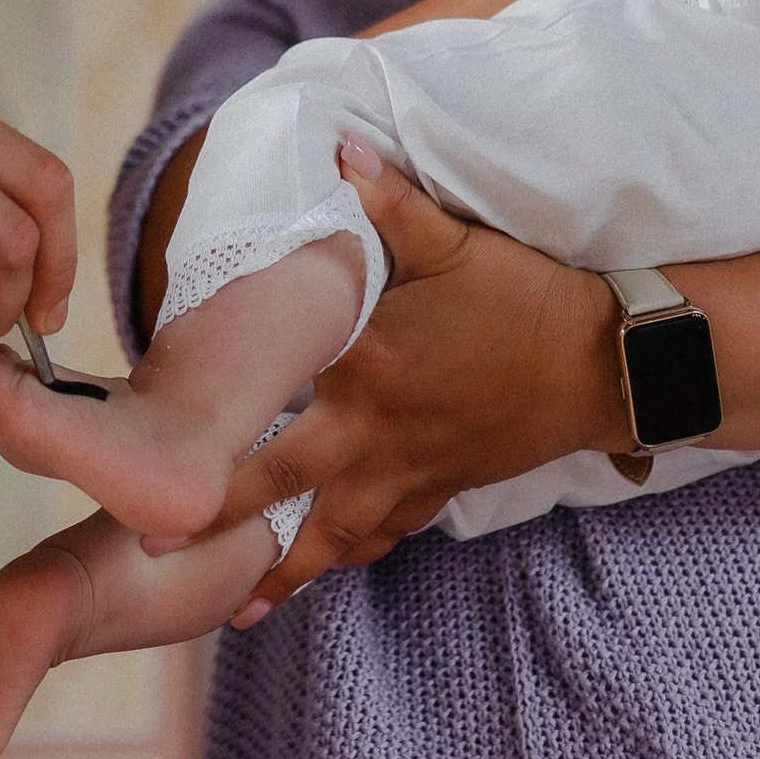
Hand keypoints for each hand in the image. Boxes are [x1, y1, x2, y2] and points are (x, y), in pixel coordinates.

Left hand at [192, 141, 622, 622]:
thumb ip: (389, 202)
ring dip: (282, 572)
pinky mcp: (440, 488)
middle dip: (218, 524)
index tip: (154, 458)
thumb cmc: (524, 298)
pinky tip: (315, 578)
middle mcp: (374, 431)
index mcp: (363, 367)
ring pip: (333, 534)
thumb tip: (339, 148)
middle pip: (281, 488)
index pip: (271, 404)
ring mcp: (408, 469)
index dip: (209, 435)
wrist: (605, 364)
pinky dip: (347, 557)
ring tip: (233, 610)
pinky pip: (383, 533)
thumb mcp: (454, 242)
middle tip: (156, 550)